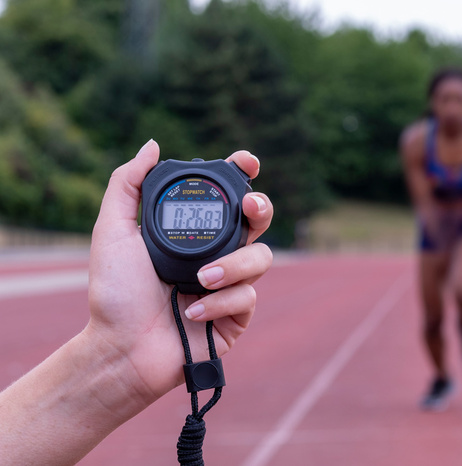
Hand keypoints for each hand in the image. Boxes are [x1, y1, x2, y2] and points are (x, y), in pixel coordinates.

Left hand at [86, 140, 272, 404]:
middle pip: (258, 221)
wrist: (121, 349)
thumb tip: (152, 145)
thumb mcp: (113, 232)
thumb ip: (128, 185)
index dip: (242, 174)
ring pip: (261, 258)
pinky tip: (192, 312)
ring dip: (232, 266)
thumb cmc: (114, 293)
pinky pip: (248, 296)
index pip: (225, 196)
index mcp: (192, 231)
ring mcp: (229, 284)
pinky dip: (220, 301)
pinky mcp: (237, 315)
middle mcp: (216, 253)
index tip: (246, 162)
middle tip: (249, 206)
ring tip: (198, 280)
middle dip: (261, 208)